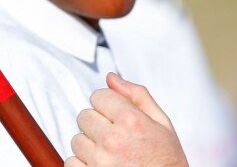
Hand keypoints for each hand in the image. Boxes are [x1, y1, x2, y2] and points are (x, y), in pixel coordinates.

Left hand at [65, 72, 187, 166]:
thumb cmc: (165, 157)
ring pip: (77, 139)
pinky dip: (82, 163)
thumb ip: (136, 94)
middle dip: (98, 121)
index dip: (108, 103)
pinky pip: (70, 162)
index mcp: (130, 119)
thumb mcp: (160, 120)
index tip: (117, 114)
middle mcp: (112, 139)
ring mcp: (99, 162)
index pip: (98, 96)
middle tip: (115, 134)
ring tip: (110, 152)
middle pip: (84, 115)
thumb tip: (111, 78)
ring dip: (89, 143)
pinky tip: (101, 164)